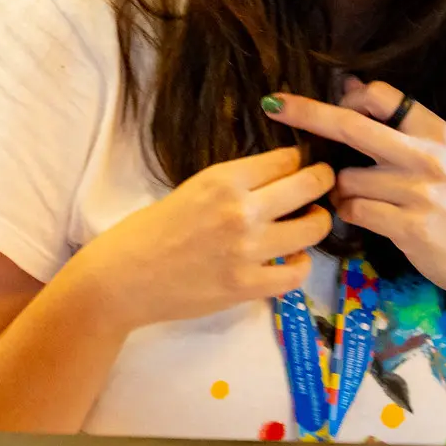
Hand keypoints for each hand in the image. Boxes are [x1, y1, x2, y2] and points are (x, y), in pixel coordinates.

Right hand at [73, 147, 334, 331]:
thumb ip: (235, 185)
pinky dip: (301, 265)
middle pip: (310, 185)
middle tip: (324, 185)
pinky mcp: (246, 286)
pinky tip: (292, 260)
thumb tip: (279, 179)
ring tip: (309, 222)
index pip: (286, 158)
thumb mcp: (193, 190)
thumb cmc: (150, 231)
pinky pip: (297, 274)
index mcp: (223, 179)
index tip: (303, 165)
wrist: (122, 278)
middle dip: (323, 181)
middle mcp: (241, 210)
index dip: (300, 160)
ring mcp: (247, 250)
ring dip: (317, 222)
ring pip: (313, 229)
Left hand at [263, 80, 445, 303]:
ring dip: (340, 190)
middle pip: (352, 125)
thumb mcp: (439, 154)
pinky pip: (354, 211)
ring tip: (357, 199)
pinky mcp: (409, 226)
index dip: (347, 98)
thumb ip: (397, 122)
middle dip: (307, 113)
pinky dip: (349, 214)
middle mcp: (427, 155)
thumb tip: (349, 83)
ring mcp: (419, 191)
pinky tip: (363, 218)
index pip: (380, 95)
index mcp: (435, 131)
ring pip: (346, 178)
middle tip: (274, 106)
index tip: (330, 105)